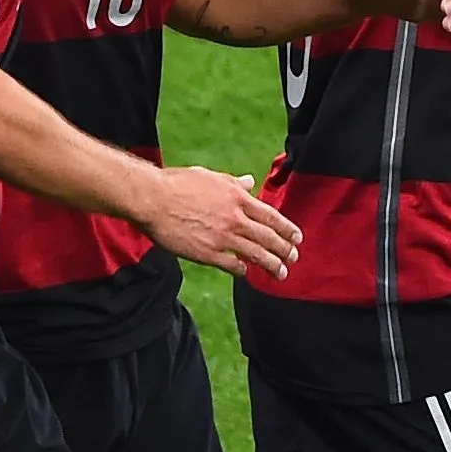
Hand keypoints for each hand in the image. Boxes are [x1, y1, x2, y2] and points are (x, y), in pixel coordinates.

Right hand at [142, 166, 300, 279]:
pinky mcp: (208, 253)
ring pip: (256, 254)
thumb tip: (250, 181)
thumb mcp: (210, 177)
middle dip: (285, 250)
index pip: (271, 216)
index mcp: (237, 198)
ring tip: (281, 273)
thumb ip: (233, 183)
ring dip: (272, 265)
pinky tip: (246, 272)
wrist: (153, 199)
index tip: (297, 238)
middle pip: (269, 238)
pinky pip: (232, 265)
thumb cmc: (177, 183)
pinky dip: (242, 269)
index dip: (287, 229)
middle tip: (294, 258)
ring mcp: (222, 237)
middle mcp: (234, 218)